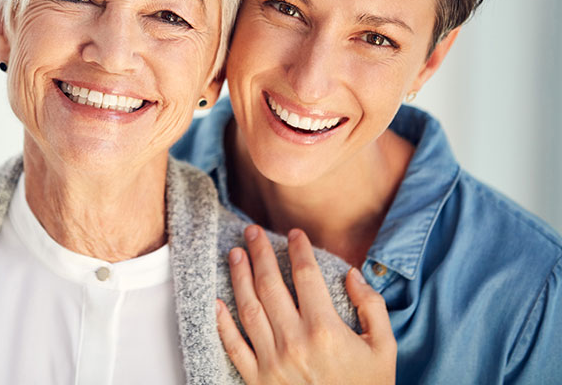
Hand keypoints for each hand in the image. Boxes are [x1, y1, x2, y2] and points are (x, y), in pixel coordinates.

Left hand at [216, 226, 395, 384]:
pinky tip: (217, 301)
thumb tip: (351, 274)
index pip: (306, 275)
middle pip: (271, 285)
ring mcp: (272, 362)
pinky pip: (234, 346)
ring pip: (249, 308)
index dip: (299, 249)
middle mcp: (295, 342)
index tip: (294, 234)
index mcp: (325, 330)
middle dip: (260, 253)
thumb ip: (372, 307)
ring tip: (235, 254)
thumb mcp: (384, 349)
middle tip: (252, 231)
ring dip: (239, 277)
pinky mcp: (258, 381)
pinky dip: (223, 323)